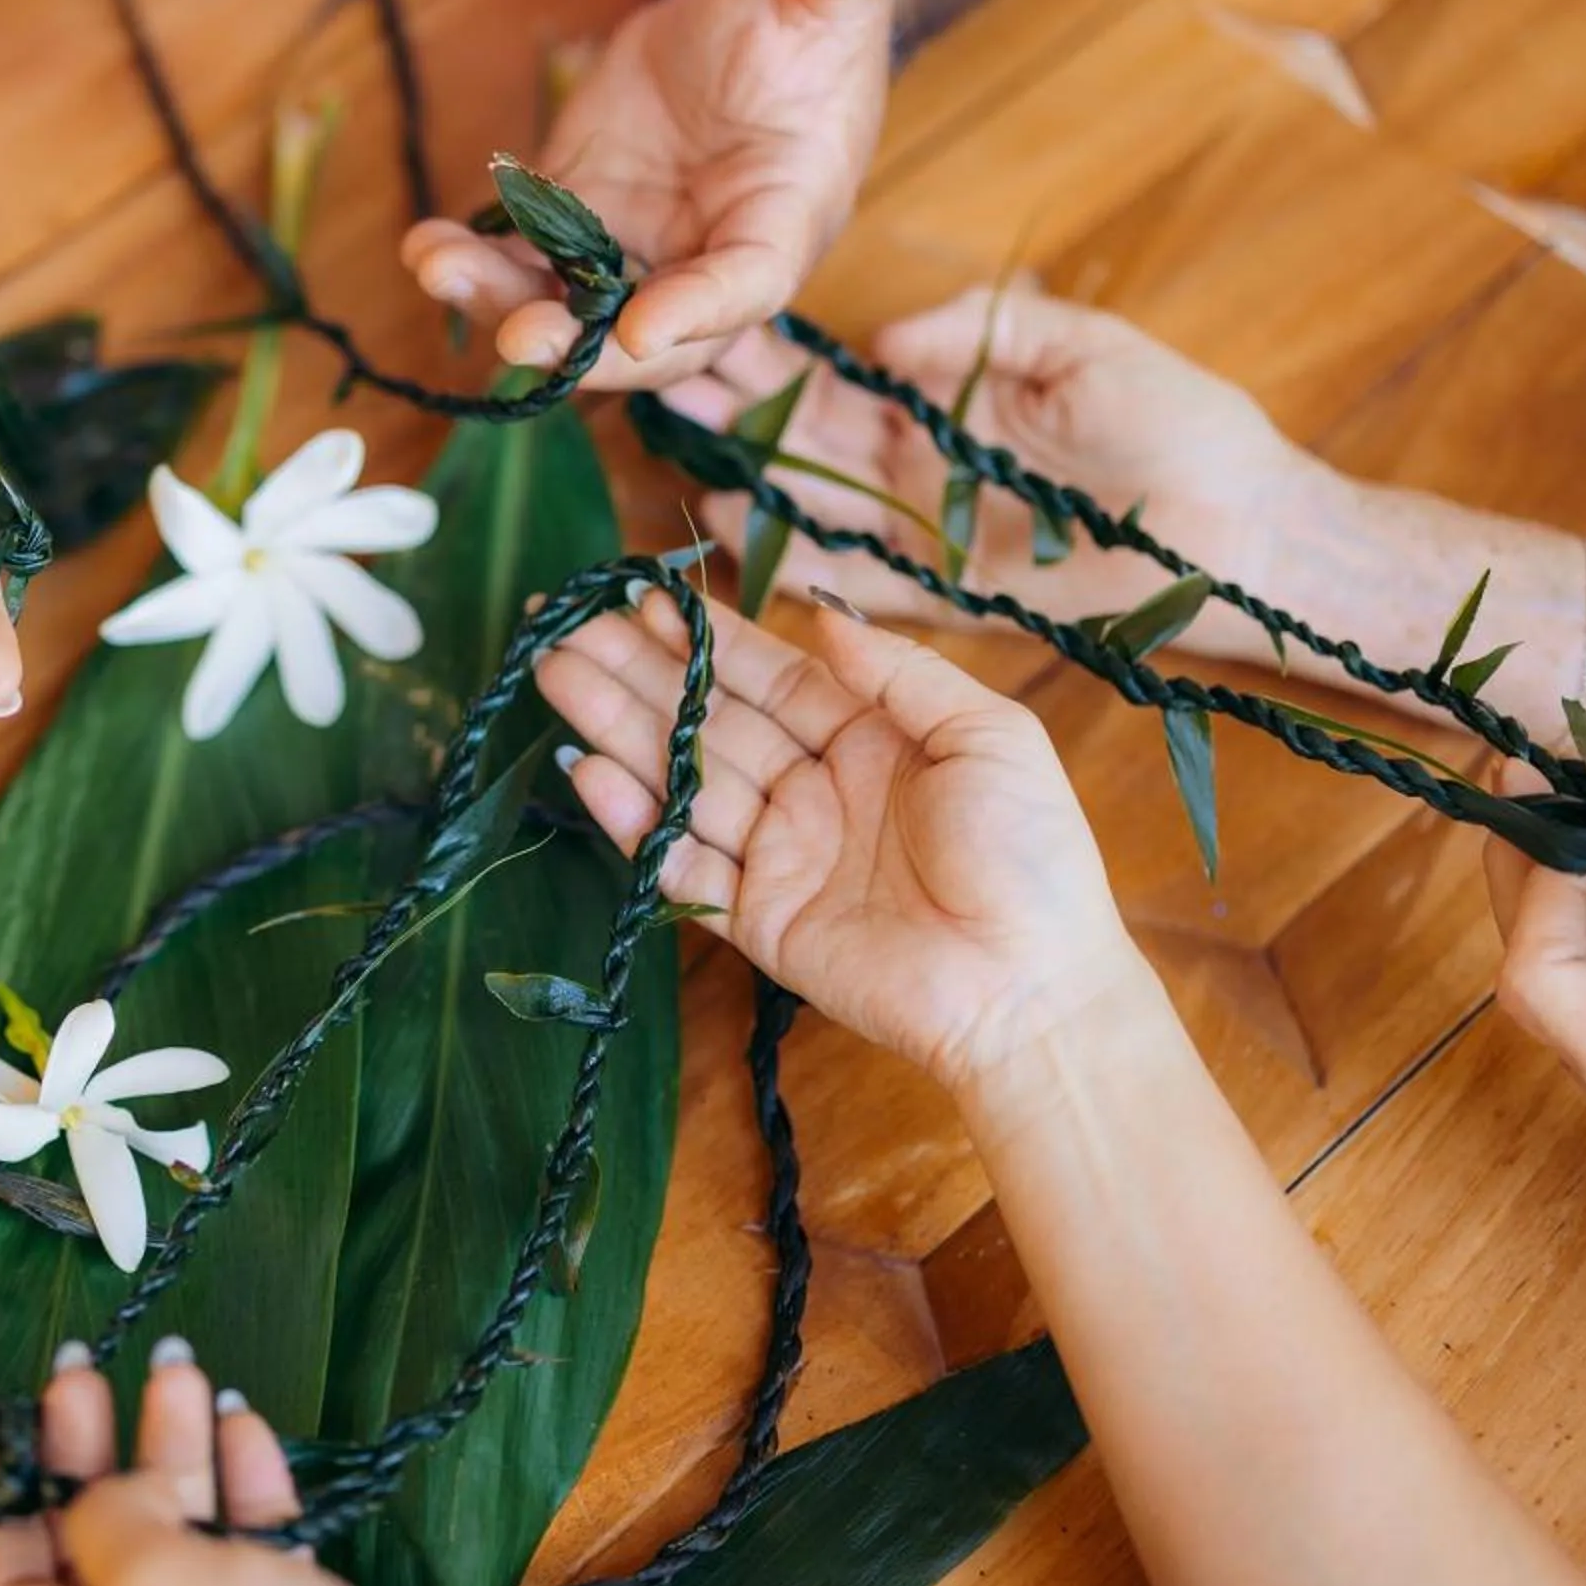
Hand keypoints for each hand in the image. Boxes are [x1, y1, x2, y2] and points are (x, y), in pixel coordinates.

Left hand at [0, 1337, 485, 1585]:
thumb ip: (107, 1522)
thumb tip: (110, 1491)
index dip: (2, 1506)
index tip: (9, 1423)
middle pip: (93, 1542)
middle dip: (93, 1450)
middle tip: (88, 1371)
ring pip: (179, 1530)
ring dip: (177, 1447)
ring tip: (182, 1370)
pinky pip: (251, 1542)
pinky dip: (246, 1480)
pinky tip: (245, 1422)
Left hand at [401, 0, 893, 389]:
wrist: (748, 19)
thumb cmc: (803, 12)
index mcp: (785, 215)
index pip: (748, 282)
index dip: (697, 312)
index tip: (640, 331)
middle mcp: (708, 256)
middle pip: (648, 334)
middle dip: (585, 347)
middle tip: (521, 340)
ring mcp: (638, 248)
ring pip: (573, 308)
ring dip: (506, 304)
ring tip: (440, 269)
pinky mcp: (579, 221)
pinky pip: (525, 259)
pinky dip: (476, 261)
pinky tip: (424, 247)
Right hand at [539, 587, 1148, 1085]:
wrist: (1032, 990)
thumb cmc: (1033, 859)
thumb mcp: (989, 737)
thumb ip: (901, 673)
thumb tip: (823, 612)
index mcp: (867, 738)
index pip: (765, 674)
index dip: (701, 638)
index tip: (637, 595)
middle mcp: (812, 787)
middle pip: (705, 718)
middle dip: (632, 671)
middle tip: (560, 626)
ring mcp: (778, 853)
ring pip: (680, 778)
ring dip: (615, 728)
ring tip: (553, 676)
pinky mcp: (755, 919)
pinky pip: (680, 863)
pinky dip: (632, 820)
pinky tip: (587, 771)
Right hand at [662, 285, 1317, 649]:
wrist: (1245, 536)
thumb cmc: (1185, 429)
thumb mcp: (1086, 345)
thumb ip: (984, 327)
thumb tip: (883, 338)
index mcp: (951, 403)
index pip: (843, 376)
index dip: (777, 355)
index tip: (710, 324)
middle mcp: (925, 471)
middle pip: (810, 439)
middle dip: (737, 412)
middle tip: (659, 382)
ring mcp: (931, 536)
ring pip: (819, 506)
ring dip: (752, 482)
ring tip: (686, 455)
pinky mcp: (949, 599)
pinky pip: (858, 583)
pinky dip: (801, 564)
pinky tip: (743, 537)